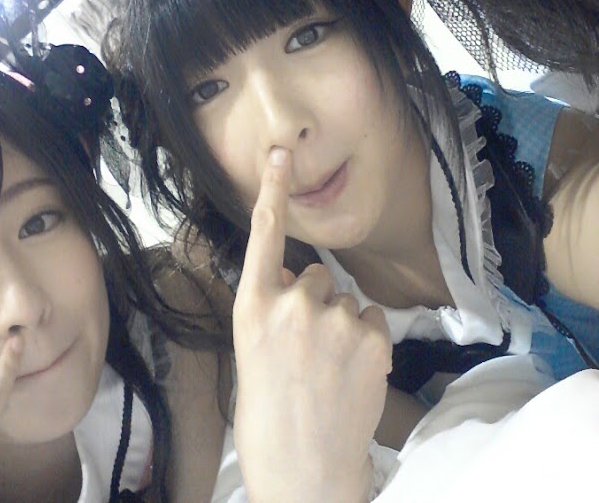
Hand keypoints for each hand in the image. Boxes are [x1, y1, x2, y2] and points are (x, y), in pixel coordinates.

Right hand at [233, 147, 390, 502]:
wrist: (304, 471)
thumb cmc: (269, 414)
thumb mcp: (252, 350)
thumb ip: (272, 307)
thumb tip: (297, 278)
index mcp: (252, 307)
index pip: (264, 235)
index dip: (273, 190)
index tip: (282, 153)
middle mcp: (292, 304)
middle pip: (316, 276)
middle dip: (315, 303)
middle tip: (305, 351)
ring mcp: (333, 321)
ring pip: (345, 301)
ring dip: (341, 326)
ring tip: (327, 370)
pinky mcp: (371, 340)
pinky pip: (371, 320)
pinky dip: (366, 341)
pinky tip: (351, 373)